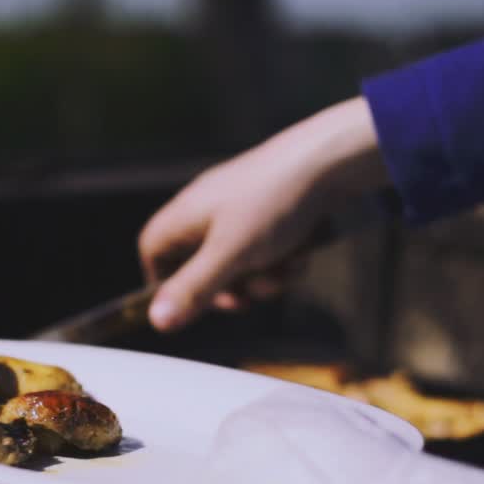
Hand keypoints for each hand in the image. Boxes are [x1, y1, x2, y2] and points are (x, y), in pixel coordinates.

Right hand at [138, 96, 388, 331]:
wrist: (331, 161)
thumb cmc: (273, 201)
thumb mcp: (231, 254)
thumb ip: (194, 289)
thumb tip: (156, 321)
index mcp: (186, 214)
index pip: (153, 251)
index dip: (165, 283)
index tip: (190, 304)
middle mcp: (208, 210)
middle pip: (201, 266)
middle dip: (230, 288)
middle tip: (248, 299)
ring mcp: (241, 211)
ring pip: (240, 264)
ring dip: (265, 277)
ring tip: (286, 266)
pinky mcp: (272, 212)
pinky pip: (268, 251)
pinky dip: (285, 260)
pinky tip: (303, 251)